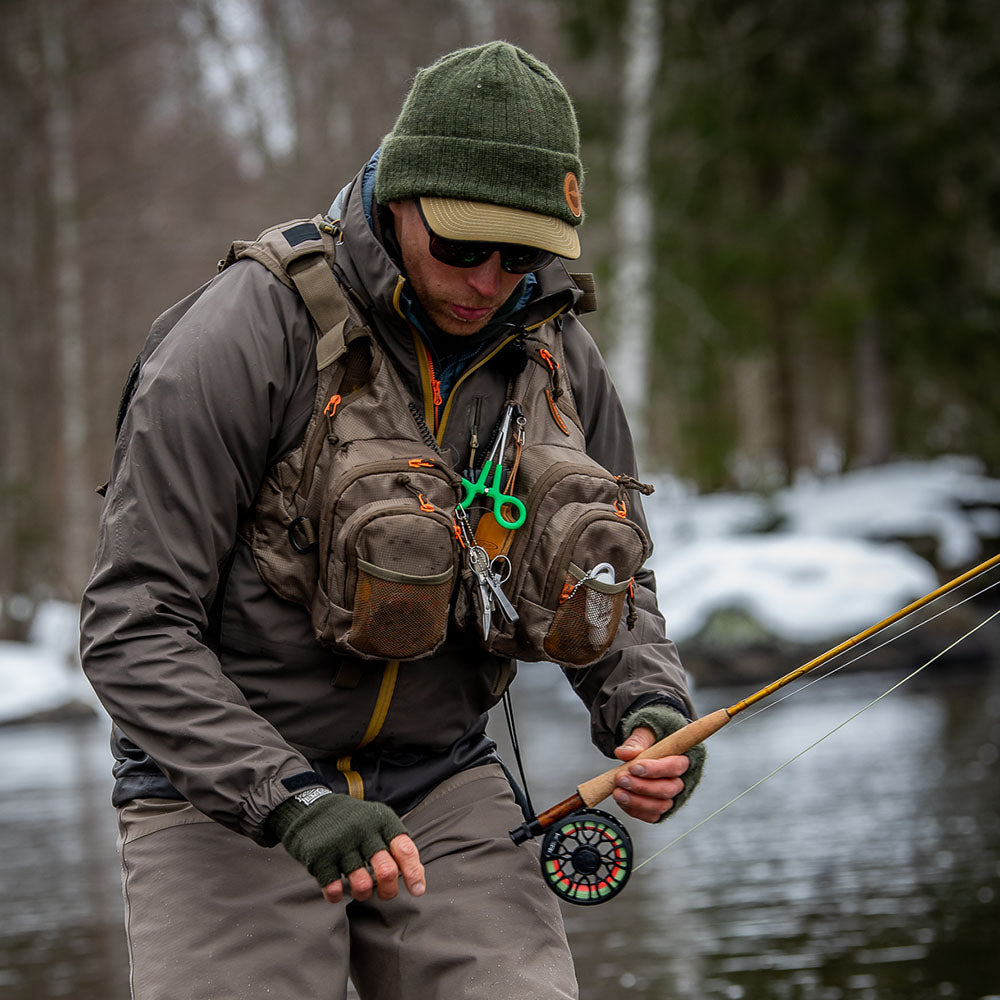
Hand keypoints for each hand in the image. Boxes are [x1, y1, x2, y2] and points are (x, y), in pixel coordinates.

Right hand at [267, 788, 425, 903]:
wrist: (310, 807)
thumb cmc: (352, 821)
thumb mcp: (377, 821)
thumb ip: (396, 844)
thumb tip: (417, 876)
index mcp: (382, 821)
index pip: (405, 850)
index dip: (414, 873)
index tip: (418, 890)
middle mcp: (364, 831)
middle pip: (386, 871)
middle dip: (389, 890)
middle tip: (386, 894)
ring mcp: (341, 844)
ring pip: (362, 885)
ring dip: (364, 894)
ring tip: (361, 890)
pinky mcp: (320, 857)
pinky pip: (334, 889)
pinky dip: (337, 895)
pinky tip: (338, 889)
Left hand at [611, 725, 688, 822]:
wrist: (641, 754)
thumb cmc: (648, 744)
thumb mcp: (643, 735)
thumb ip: (635, 742)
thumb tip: (624, 753)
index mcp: (679, 759)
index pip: (675, 766)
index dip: (655, 769)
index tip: (634, 767)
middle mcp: (676, 781)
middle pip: (668, 790)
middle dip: (642, 787)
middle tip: (621, 778)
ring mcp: (668, 797)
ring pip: (660, 806)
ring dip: (636, 801)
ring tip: (618, 791)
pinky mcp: (657, 808)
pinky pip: (650, 816)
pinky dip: (634, 810)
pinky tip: (623, 799)